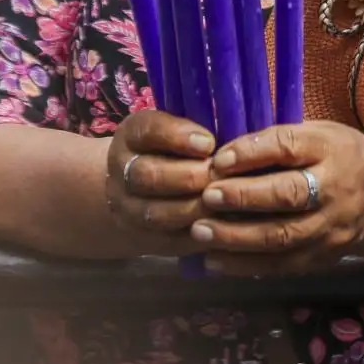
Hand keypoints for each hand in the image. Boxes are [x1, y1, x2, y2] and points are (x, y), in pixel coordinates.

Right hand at [104, 111, 214, 251]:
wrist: (144, 191)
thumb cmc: (180, 149)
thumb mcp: (184, 128)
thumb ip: (205, 123)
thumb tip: (240, 123)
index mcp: (133, 135)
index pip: (147, 130)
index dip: (177, 136)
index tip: (208, 142)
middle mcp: (123, 171)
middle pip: (148, 175)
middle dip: (189, 176)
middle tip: (220, 174)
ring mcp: (129, 208)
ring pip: (156, 213)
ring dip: (194, 208)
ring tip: (225, 200)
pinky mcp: (146, 237)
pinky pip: (170, 240)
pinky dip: (199, 234)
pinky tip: (225, 225)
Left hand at [192, 121, 363, 274]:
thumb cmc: (339, 157)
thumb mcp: (320, 134)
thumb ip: (279, 141)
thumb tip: (219, 151)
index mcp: (333, 149)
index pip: (289, 148)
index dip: (252, 153)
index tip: (218, 159)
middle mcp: (336, 188)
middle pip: (288, 194)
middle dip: (243, 196)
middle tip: (206, 196)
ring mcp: (332, 227)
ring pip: (282, 235)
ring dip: (236, 236)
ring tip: (200, 231)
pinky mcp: (324, 257)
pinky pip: (281, 265)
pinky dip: (245, 265)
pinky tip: (214, 260)